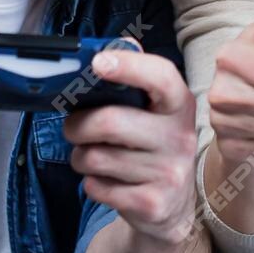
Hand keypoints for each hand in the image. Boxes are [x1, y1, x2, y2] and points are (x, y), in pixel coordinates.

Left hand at [64, 48, 199, 245]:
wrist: (173, 208)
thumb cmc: (152, 148)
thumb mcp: (154, 112)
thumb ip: (135, 79)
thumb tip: (115, 45)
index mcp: (179, 104)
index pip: (160, 76)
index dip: (128, 66)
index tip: (97, 63)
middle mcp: (180, 136)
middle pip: (109, 122)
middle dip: (77, 126)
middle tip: (73, 128)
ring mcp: (169, 172)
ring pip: (96, 158)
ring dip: (81, 158)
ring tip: (92, 157)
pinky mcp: (152, 204)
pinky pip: (97, 188)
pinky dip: (91, 184)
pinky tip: (108, 182)